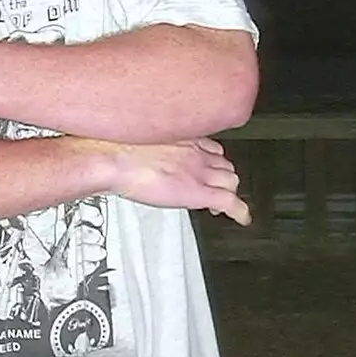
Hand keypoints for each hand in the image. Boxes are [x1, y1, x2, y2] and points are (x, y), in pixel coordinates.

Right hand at [112, 138, 250, 224]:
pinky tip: (242, 218)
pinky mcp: (198, 192)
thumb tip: (139, 155)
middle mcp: (196, 152)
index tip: (211, 167)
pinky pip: (229, 202)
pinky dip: (239, 211)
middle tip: (214, 190)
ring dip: (228, 193)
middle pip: (225, 165)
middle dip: (222, 178)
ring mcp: (200, 172)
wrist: (113, 157)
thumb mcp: (138, 138)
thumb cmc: (115, 148)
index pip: (212, 148)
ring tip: (220, 204)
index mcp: (183, 137)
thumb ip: (150, 146)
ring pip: (230, 181)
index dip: (214, 161)